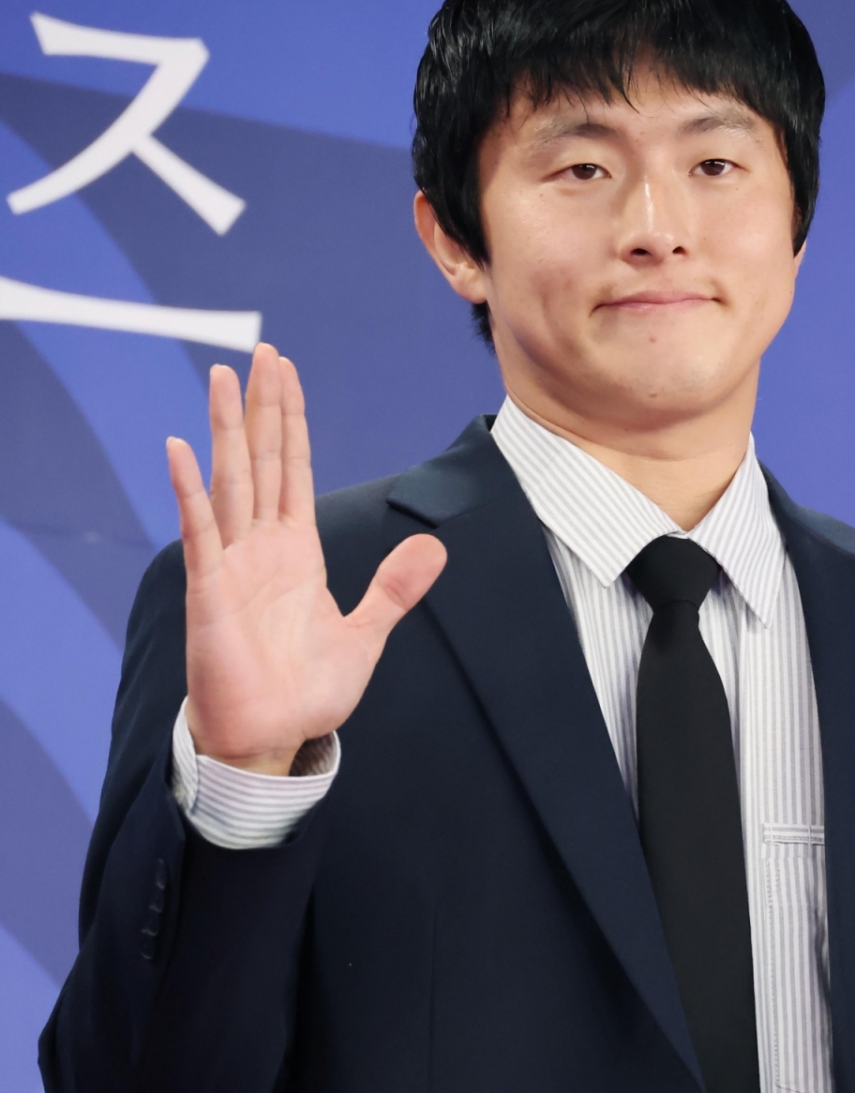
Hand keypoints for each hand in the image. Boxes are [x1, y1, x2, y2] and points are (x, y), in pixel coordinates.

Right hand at [166, 343, 445, 774]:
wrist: (272, 740)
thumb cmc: (307, 692)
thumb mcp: (365, 635)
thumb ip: (394, 589)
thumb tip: (436, 548)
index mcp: (297, 552)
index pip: (293, 470)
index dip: (290, 421)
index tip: (285, 373)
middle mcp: (261, 548)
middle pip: (259, 461)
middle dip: (260, 407)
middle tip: (261, 353)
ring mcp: (232, 565)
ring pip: (229, 481)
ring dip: (224, 430)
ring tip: (221, 377)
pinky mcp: (209, 592)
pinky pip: (199, 533)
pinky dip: (190, 493)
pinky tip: (181, 450)